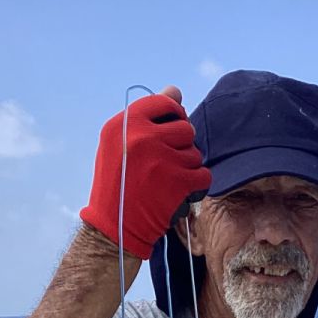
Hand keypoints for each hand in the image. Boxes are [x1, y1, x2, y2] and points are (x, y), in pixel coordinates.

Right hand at [79, 86, 210, 259]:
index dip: (173, 116)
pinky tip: (180, 193)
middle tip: (166, 164)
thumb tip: (175, 90)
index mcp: (124, 123)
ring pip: (195, 154)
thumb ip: (146, 117)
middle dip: (181, 146)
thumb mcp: (119, 144)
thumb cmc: (117, 184)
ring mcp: (161, 159)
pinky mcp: (178, 182)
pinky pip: (203, 175)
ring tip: (167, 182)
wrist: (114, 227)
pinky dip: (196, 186)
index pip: (164, 102)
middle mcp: (142, 137)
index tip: (169, 132)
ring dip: (187, 169)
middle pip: (185, 128)